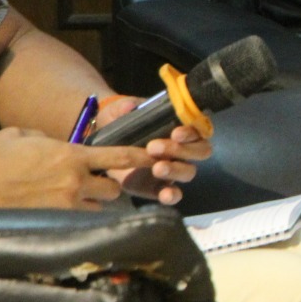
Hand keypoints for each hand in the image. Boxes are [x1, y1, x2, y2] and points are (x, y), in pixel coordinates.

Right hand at [0, 126, 155, 208]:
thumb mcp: (21, 136)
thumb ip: (45, 136)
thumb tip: (51, 141)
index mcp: (72, 155)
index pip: (121, 156)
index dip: (141, 158)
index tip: (156, 157)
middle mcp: (75, 182)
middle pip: (114, 188)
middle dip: (110, 186)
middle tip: (96, 183)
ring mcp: (65, 205)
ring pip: (97, 208)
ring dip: (93, 203)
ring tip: (76, 199)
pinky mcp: (53, 223)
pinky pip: (78, 221)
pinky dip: (76, 217)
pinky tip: (63, 213)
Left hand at [95, 97, 211, 205]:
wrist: (101, 147)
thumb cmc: (119, 124)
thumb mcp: (119, 112)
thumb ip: (124, 108)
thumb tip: (129, 106)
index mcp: (180, 128)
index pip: (198, 129)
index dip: (191, 131)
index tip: (176, 132)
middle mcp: (183, 149)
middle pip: (199, 151)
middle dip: (181, 150)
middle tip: (154, 148)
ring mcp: (173, 169)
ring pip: (189, 171)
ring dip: (176, 169)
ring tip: (157, 168)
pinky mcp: (158, 187)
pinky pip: (173, 194)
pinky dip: (172, 195)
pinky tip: (165, 194)